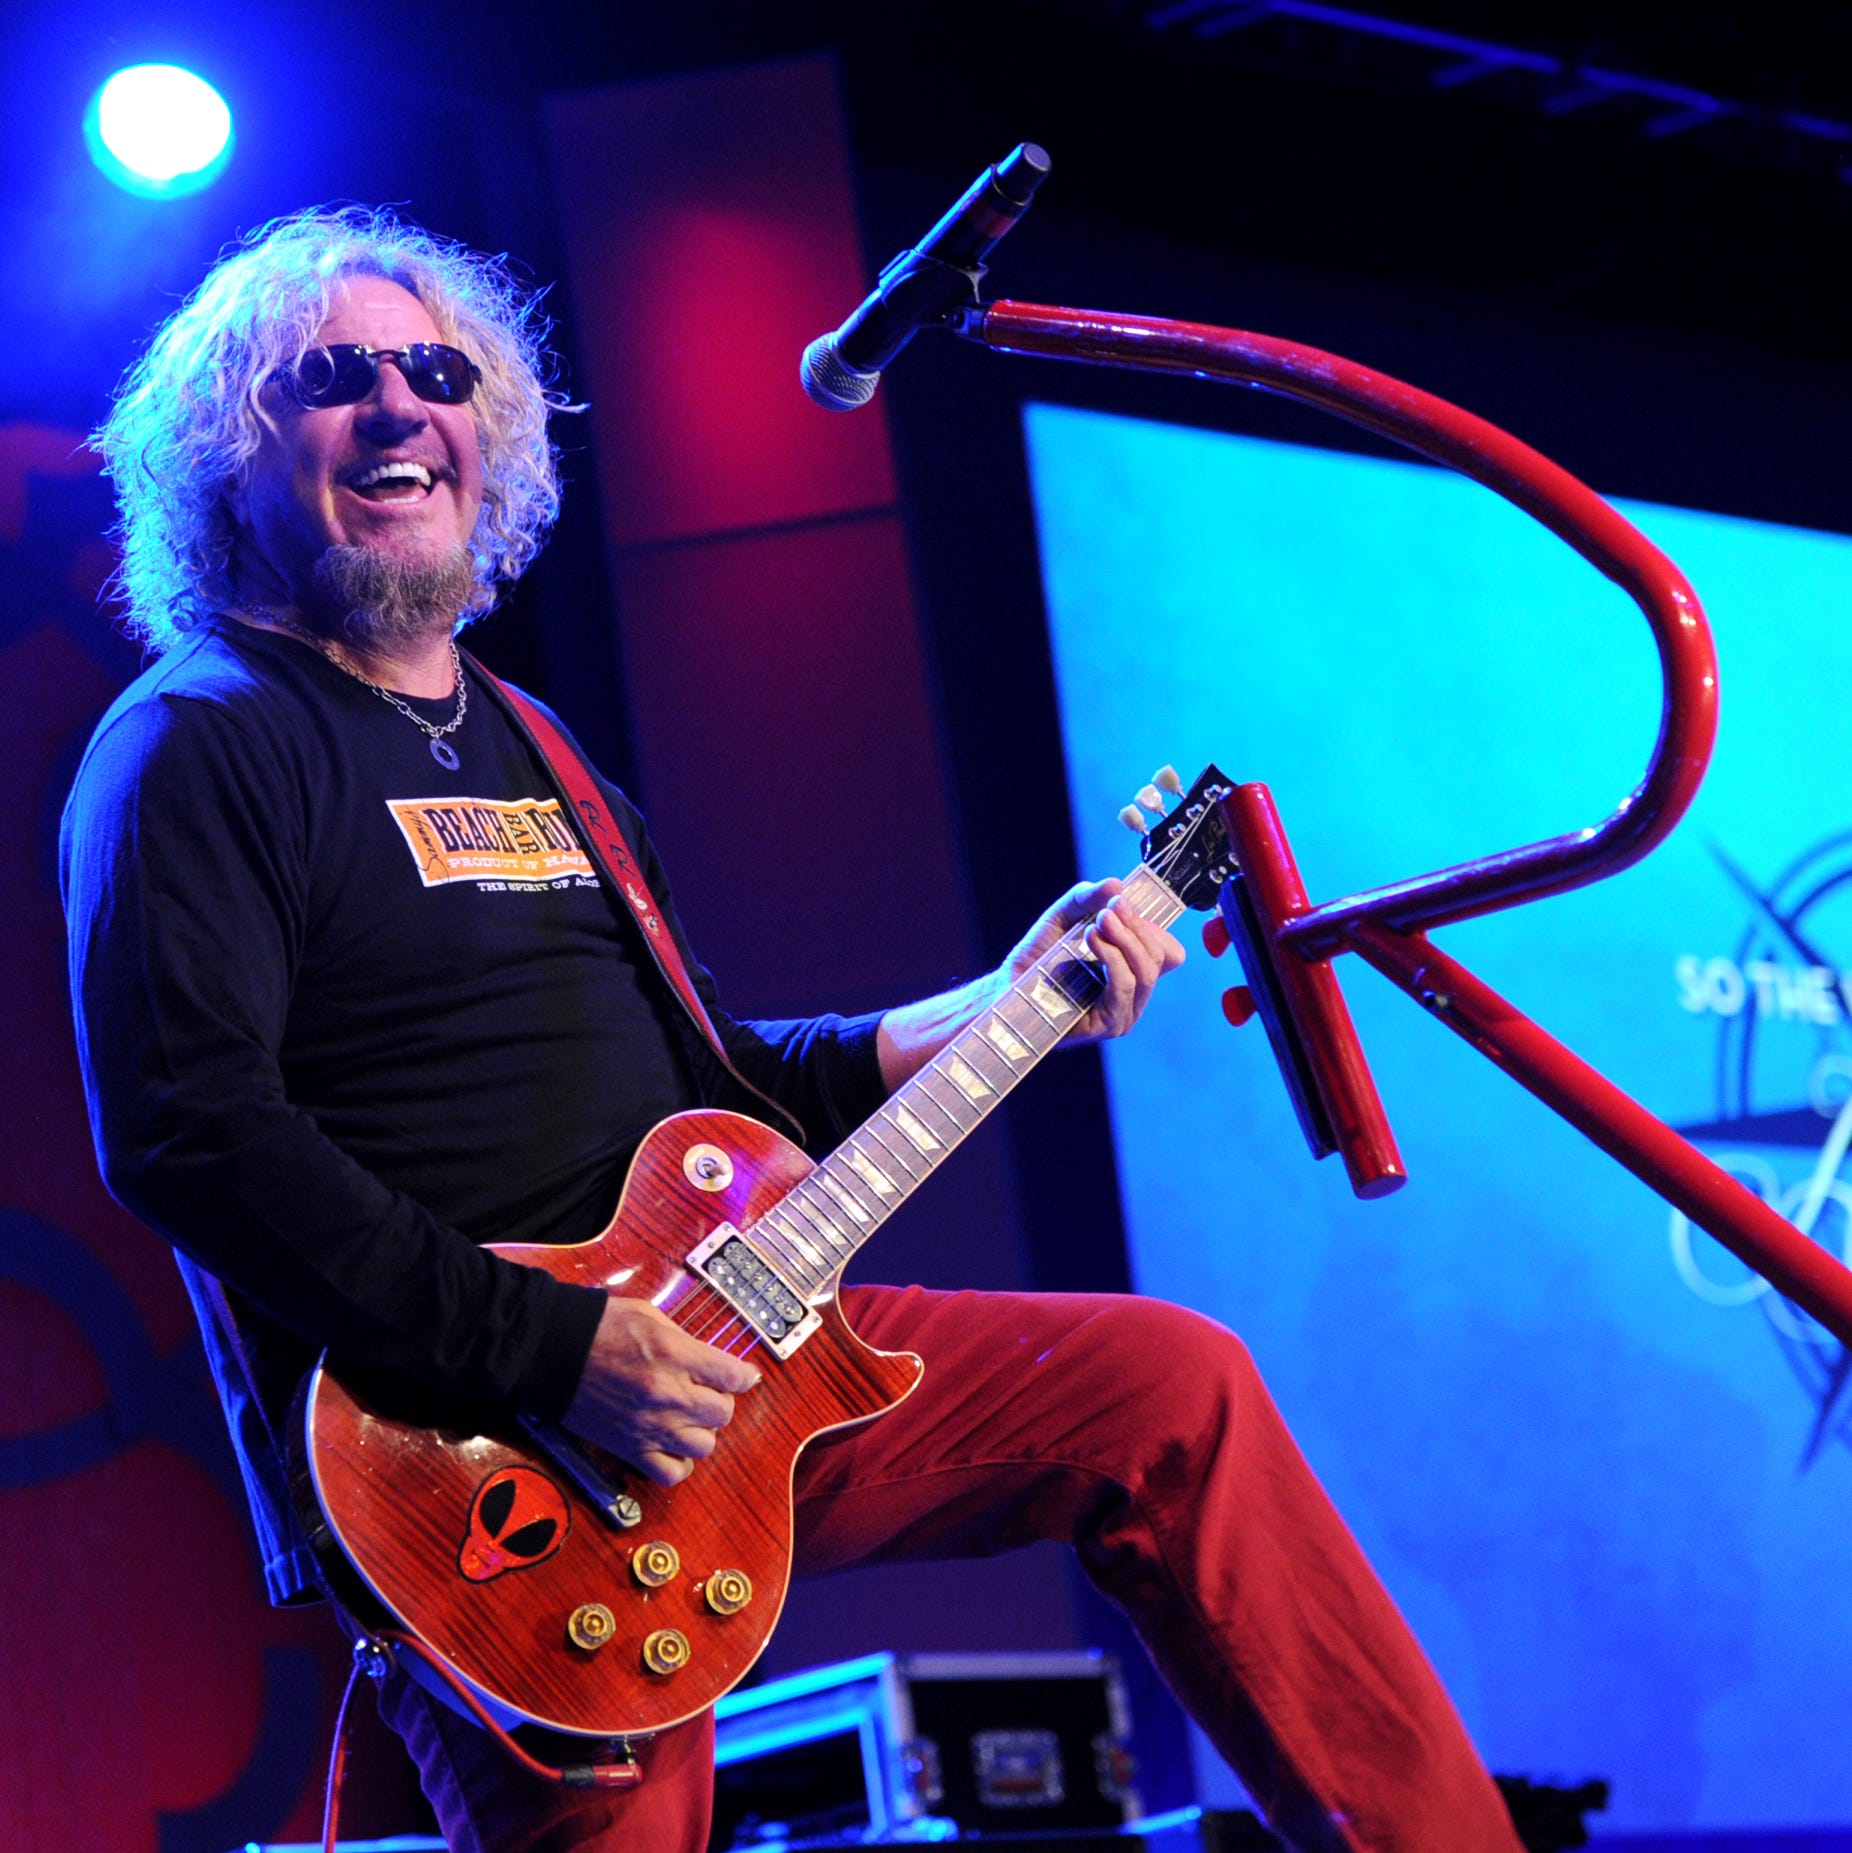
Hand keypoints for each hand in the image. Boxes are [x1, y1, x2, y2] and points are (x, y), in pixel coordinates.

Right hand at [561, 1297, 760, 1485]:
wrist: (550, 1351)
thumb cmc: (598, 1326)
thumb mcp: (650, 1316)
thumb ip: (683, 1340)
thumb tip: (707, 1359)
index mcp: (674, 1355)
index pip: (733, 1375)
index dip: (744, 1375)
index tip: (743, 1376)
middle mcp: (667, 1394)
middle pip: (723, 1412)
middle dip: (720, 1399)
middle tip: (705, 1390)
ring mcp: (649, 1426)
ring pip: (704, 1445)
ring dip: (701, 1430)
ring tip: (687, 1416)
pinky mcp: (629, 1448)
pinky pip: (671, 1473)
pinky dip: (679, 1463)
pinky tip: (673, 1444)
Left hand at [1006, 878, 1185, 1043]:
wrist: (1008, 986)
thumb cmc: (1037, 956)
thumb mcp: (1062, 917)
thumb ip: (1087, 898)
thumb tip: (1117, 884)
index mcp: (1131, 968)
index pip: (1167, 950)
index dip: (1151, 926)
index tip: (1122, 903)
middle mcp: (1133, 992)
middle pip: (1159, 956)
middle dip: (1136, 927)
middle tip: (1108, 910)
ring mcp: (1125, 1011)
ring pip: (1145, 972)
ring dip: (1124, 941)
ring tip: (1097, 924)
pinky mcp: (1110, 1025)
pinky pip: (1124, 988)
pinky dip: (1112, 960)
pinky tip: (1090, 941)